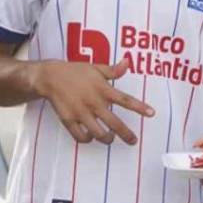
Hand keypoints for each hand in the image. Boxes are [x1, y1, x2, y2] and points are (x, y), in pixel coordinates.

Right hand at [34, 59, 153, 144]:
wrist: (51, 76)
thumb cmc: (75, 71)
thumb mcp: (95, 68)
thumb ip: (113, 70)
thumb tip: (127, 62)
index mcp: (102, 89)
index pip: (125, 100)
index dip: (140, 107)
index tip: (151, 113)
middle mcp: (93, 102)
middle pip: (114, 123)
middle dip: (126, 134)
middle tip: (133, 141)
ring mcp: (81, 113)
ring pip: (98, 133)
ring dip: (107, 138)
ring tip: (110, 138)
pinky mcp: (69, 120)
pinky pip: (80, 136)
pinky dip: (87, 139)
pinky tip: (91, 137)